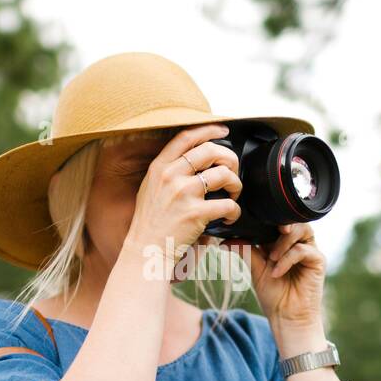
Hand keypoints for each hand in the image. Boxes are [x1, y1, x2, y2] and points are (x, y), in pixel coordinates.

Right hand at [124, 124, 242, 275]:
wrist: (145, 250)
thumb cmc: (149, 223)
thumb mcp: (150, 188)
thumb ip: (167, 172)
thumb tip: (193, 160)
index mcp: (159, 167)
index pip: (187, 137)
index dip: (209, 130)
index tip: (223, 131)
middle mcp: (171, 175)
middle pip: (211, 151)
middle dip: (229, 158)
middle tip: (232, 170)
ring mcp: (183, 193)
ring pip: (223, 174)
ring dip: (235, 183)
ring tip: (233, 194)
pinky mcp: (195, 213)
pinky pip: (228, 204)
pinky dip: (235, 211)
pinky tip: (230, 216)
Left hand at [216, 222, 325, 332]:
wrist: (286, 317)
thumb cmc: (273, 295)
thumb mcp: (255, 270)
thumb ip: (246, 252)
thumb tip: (226, 241)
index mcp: (281, 243)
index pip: (276, 222)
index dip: (266, 219)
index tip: (251, 222)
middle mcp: (297, 244)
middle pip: (292, 220)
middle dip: (278, 223)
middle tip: (264, 232)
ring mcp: (309, 251)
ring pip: (301, 230)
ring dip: (283, 241)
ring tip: (271, 258)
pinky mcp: (318, 261)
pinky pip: (303, 250)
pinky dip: (288, 259)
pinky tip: (277, 272)